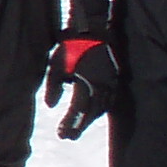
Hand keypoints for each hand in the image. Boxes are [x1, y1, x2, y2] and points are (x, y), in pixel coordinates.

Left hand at [42, 0, 116, 139]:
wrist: (94, 29)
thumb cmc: (72, 46)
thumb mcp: (56, 65)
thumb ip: (53, 87)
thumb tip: (51, 106)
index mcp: (86, 83)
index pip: (78, 111)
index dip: (70, 124)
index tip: (61, 135)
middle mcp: (101, 87)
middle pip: (91, 114)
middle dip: (79, 127)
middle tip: (68, 137)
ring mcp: (111, 83)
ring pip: (101, 109)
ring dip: (89, 120)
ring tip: (77, 128)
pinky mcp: (115, 79)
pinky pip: (109, 100)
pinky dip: (100, 110)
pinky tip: (92, 114)